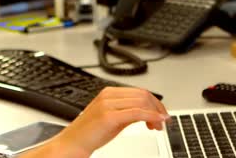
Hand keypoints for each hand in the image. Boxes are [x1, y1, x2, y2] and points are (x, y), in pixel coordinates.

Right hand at [23, 87, 169, 157]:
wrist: (73, 143)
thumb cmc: (89, 133)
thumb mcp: (112, 118)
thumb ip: (128, 112)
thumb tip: (147, 113)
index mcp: (108, 93)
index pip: (139, 92)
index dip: (154, 103)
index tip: (160, 114)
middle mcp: (108, 95)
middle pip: (143, 95)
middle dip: (157, 108)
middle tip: (162, 122)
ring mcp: (108, 104)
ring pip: (142, 102)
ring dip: (155, 113)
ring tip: (157, 126)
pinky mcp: (109, 116)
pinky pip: (137, 112)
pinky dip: (151, 116)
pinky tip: (156, 122)